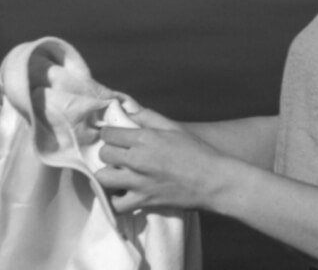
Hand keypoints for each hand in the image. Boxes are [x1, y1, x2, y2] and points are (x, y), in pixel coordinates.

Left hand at [94, 115, 234, 214]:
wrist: (214, 181)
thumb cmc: (197, 152)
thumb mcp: (174, 127)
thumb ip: (148, 117)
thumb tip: (128, 113)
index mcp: (145, 138)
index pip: (109, 134)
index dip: (109, 134)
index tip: (114, 138)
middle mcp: (138, 159)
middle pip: (104, 154)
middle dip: (108, 153)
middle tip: (118, 156)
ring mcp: (139, 182)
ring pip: (103, 178)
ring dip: (107, 175)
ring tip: (116, 175)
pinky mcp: (143, 201)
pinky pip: (117, 205)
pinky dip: (115, 202)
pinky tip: (122, 195)